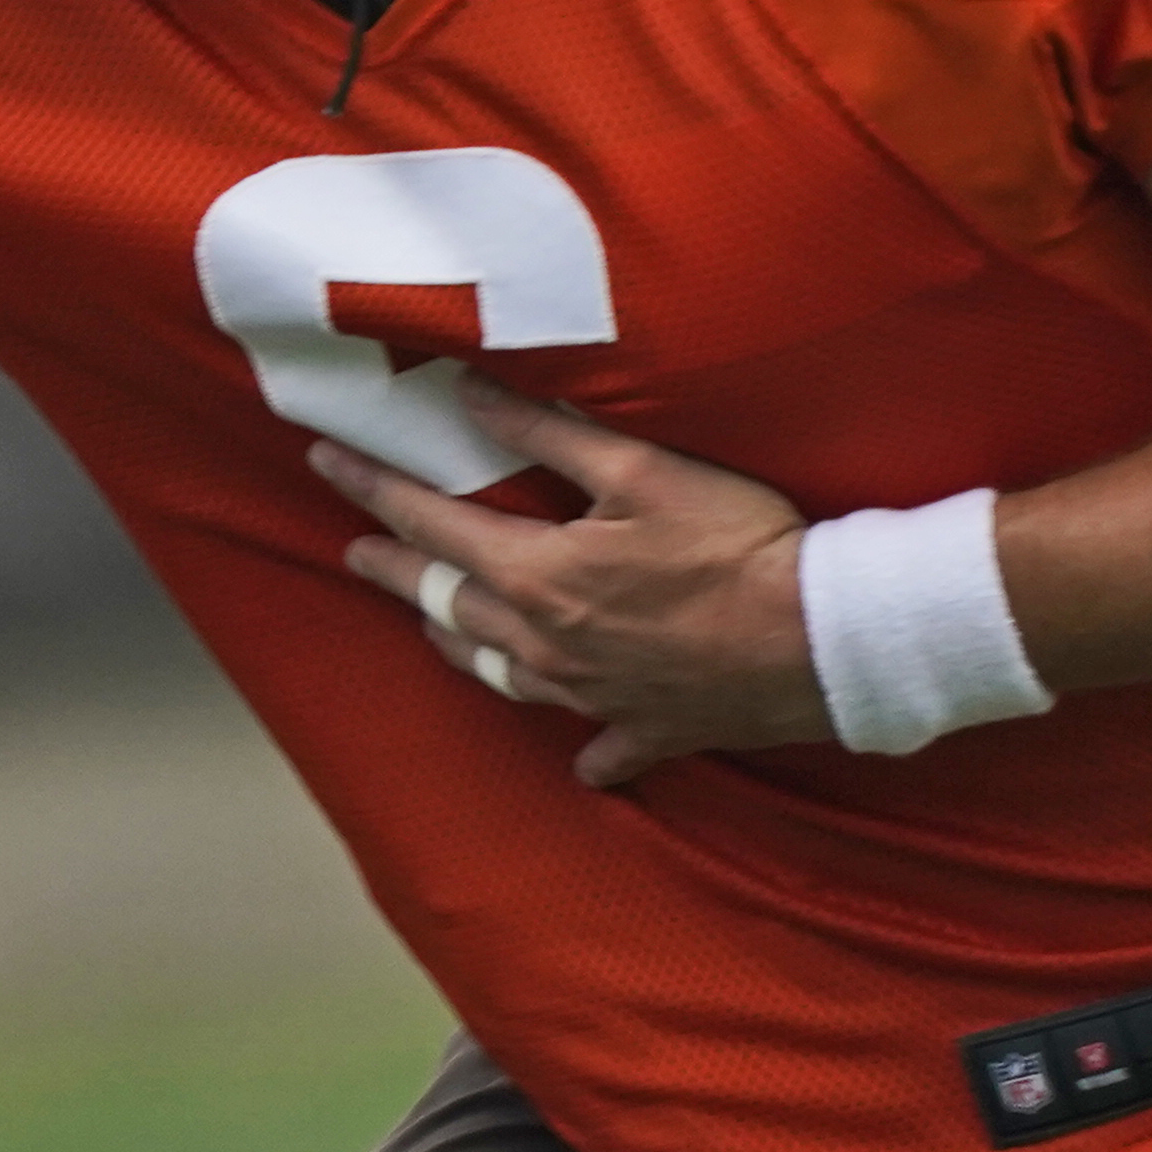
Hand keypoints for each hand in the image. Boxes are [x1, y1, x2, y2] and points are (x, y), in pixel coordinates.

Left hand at [312, 378, 825, 788]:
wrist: (826, 641)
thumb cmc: (738, 547)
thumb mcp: (641, 471)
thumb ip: (549, 433)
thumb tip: (467, 395)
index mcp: (538, 577)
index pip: (429, 525)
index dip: (372, 490)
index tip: (324, 464)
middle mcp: (548, 645)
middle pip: (447, 606)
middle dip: (394, 573)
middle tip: (356, 554)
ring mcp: (594, 697)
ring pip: (500, 675)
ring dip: (459, 645)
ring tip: (434, 627)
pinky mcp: (648, 729)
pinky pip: (601, 747)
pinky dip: (586, 747)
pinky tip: (583, 756)